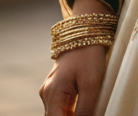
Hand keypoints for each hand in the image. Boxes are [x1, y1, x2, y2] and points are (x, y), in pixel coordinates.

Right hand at [39, 0, 111, 115]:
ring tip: (88, 110)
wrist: (86, 30)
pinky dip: (70, 112)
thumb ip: (86, 110)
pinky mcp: (56, 86)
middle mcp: (47, 94)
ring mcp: (50, 90)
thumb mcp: (91, 84)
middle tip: (89, 113)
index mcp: (53, 94)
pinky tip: (84, 109)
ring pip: (58, 114)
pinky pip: (60, 107)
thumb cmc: (88, 54)